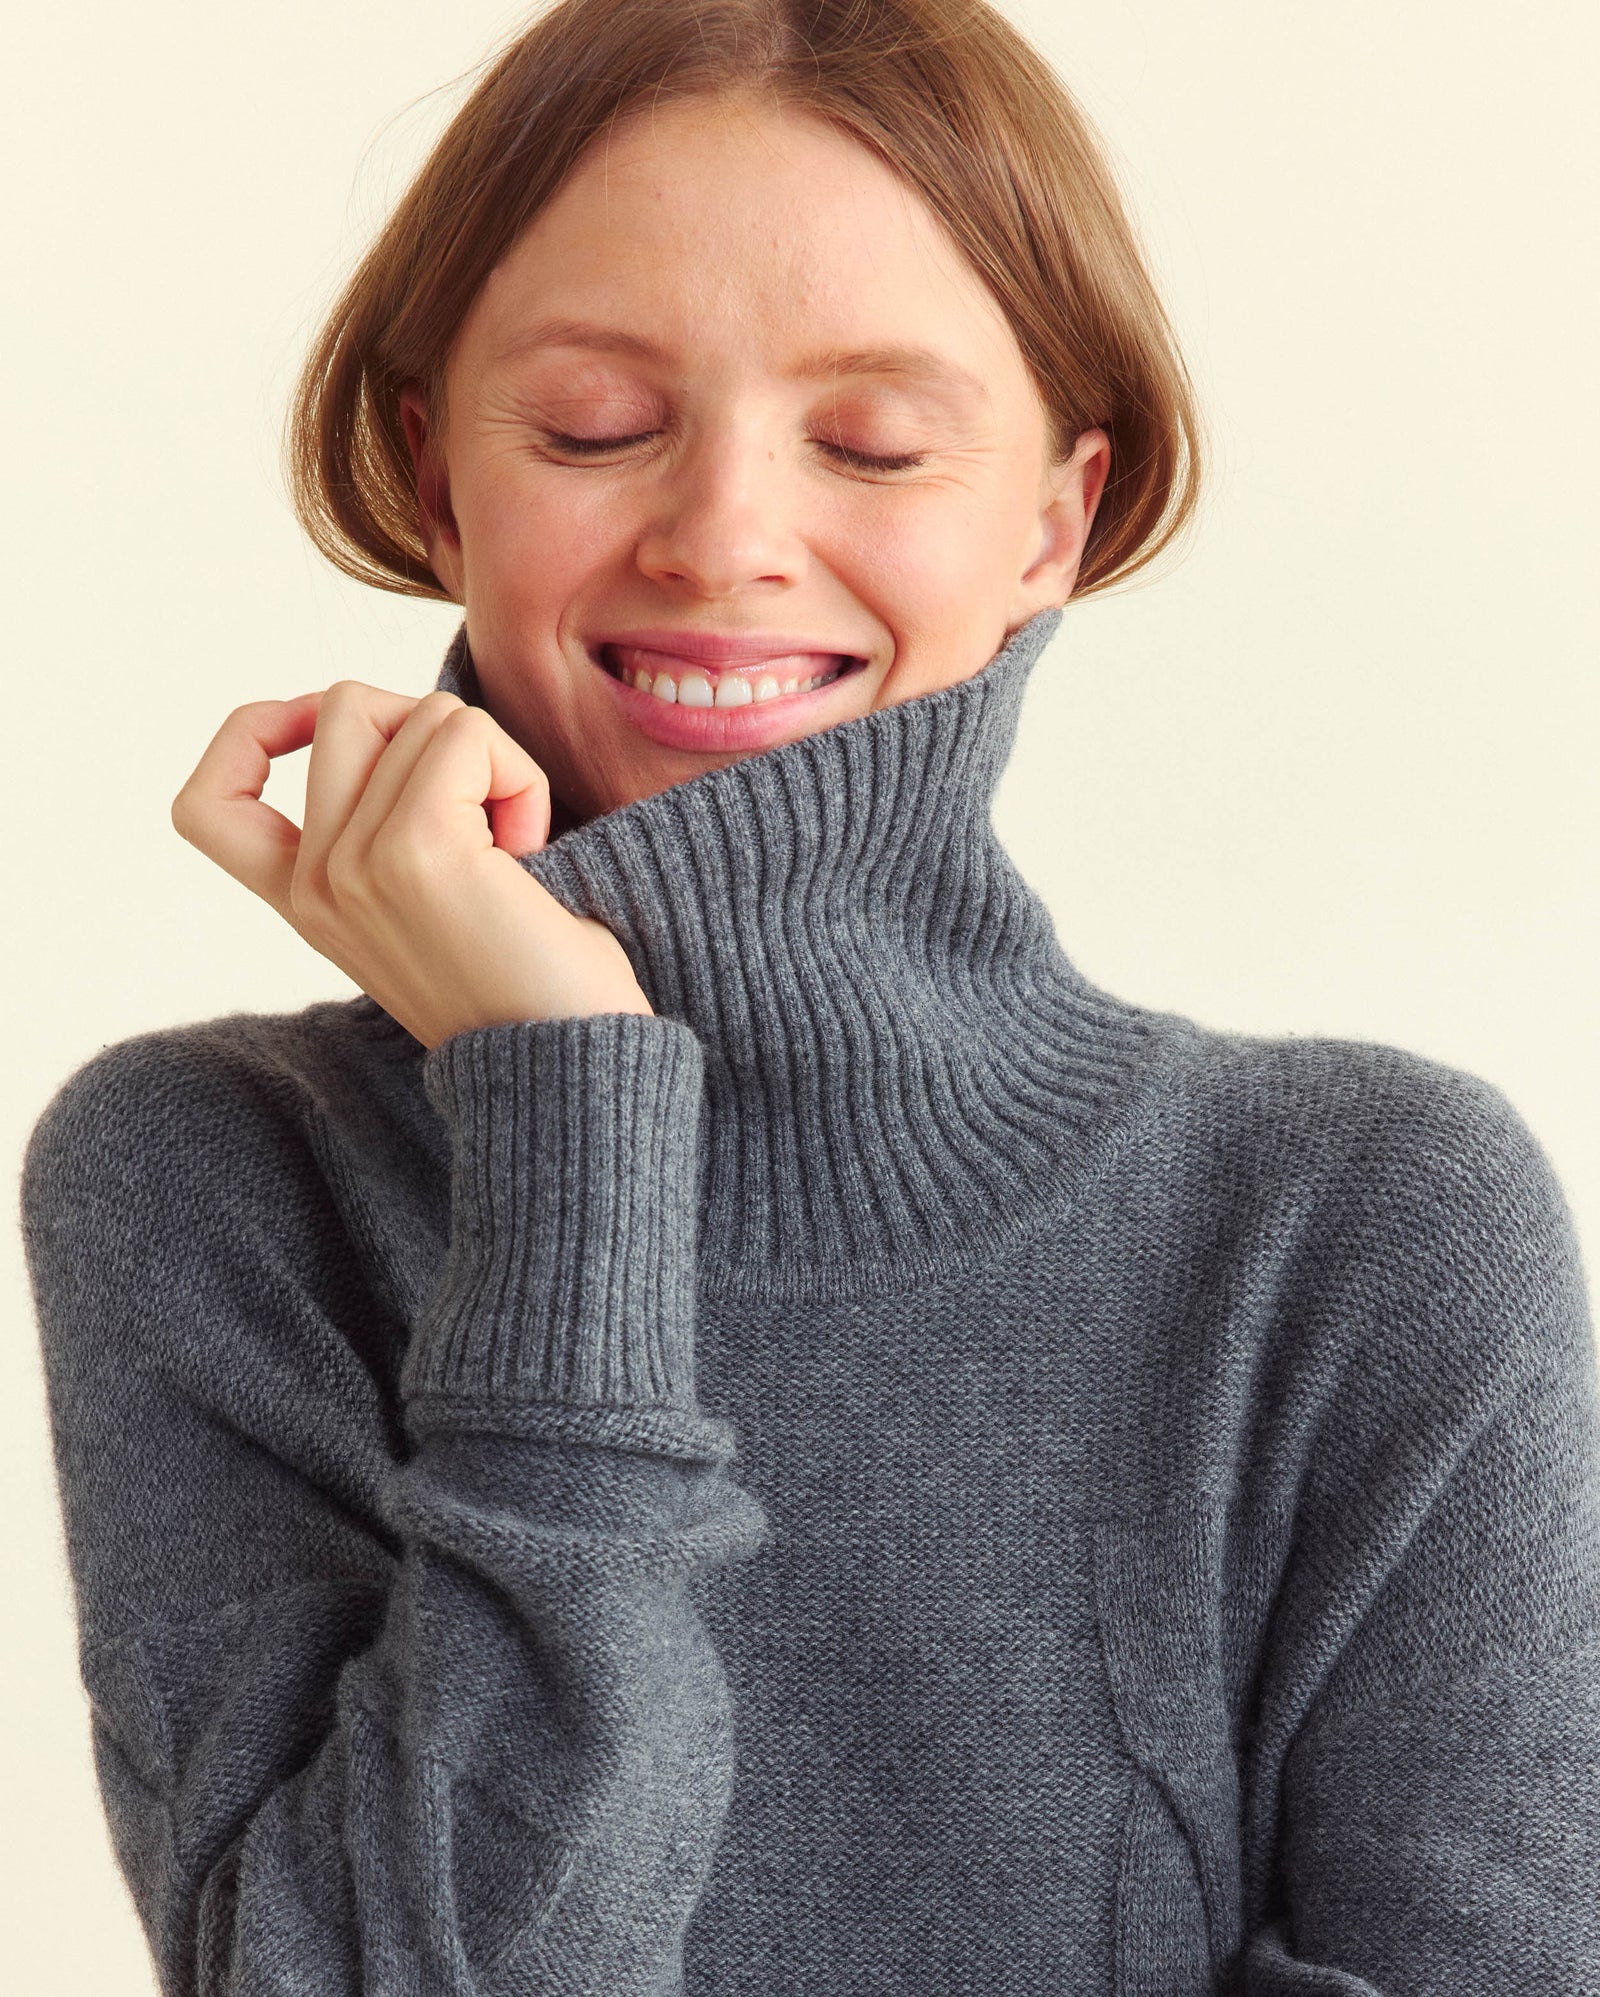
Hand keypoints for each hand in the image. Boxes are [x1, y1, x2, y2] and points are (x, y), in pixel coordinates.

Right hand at [170, 681, 654, 1049]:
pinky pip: (468, 735)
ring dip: (493, 764)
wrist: (573, 1068)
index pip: (206, 803)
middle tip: (482, 812)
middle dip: (430, 730)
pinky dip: (520, 775)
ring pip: (420, 715)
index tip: (322, 735)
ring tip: (515, 854)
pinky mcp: (415, 849)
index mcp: (306, 903)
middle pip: (344, 707)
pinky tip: (531, 851)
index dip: (253, 733)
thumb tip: (408, 724)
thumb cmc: (533, 986)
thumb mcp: (426, 903)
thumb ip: (383, 825)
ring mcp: (354, 866)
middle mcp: (314, 885)